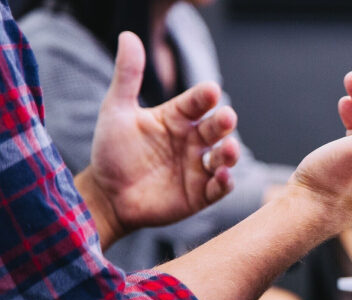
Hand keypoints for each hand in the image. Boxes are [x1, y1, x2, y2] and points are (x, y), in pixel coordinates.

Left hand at [79, 32, 239, 245]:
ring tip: (228, 149)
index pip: (196, 102)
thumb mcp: (116, 111)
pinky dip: (224, 182)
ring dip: (230, 153)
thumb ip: (127, 77)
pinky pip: (218, 187)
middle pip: (215, 127)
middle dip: (223, 122)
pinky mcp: (199, 194)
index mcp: (177, 118)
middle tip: (225, 118)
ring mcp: (197, 167)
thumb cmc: (112, 152)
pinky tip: (221, 176)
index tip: (210, 91)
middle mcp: (192, 140)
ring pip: (223, 156)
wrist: (106, 196)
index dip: (204, 97)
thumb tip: (128, 36)